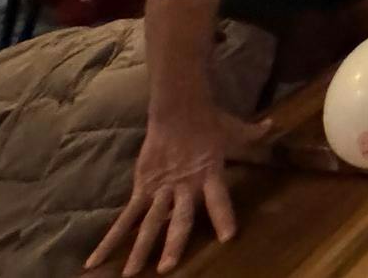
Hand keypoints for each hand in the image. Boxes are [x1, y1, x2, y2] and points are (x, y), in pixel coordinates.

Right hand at [86, 108, 271, 274]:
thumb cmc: (209, 121)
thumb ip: (252, 134)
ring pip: (148, 223)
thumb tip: (272, 126)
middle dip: (173, 243)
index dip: (223, 217)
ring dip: (139, 249)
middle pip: (178, 219)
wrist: (178, 107)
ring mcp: (160, 188)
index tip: (228, 237)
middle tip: (167, 269)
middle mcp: (185, 186)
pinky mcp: (142, 188)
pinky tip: (96, 259)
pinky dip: (110, 239)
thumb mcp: (233, 129)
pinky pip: (125, 217)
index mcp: (210, 173)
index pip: (220, 199)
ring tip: (131, 275)